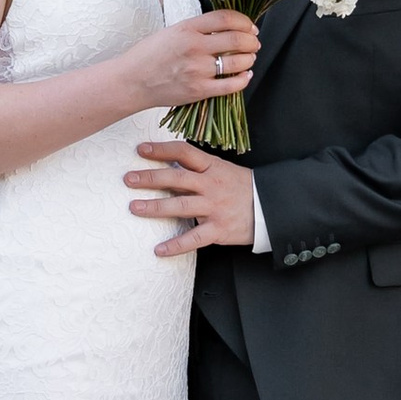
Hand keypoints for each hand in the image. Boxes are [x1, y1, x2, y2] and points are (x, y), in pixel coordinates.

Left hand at [125, 134, 254, 255]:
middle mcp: (211, 185)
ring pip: (180, 206)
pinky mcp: (218, 229)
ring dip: (155, 207)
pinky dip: (175, 246)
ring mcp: (214, 207)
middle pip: (176, 179)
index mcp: (212, 167)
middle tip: (128, 179)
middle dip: (150, 178)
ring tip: (134, 207)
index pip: (184, 152)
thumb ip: (198, 168)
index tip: (141, 149)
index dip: (161, 149)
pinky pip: (193, 238)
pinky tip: (158, 250)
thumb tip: (169, 164)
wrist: (272, 207)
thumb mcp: (223, 170)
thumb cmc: (244, 187)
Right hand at [135, 5, 261, 109]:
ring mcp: (198, 70)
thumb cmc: (149, 56)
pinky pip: (231, 85)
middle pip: (237, 39)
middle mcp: (194, 47)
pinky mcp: (199, 90)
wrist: (132, 81)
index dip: (244, 21)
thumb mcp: (172, 31)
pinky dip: (244, 79)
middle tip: (254, 42)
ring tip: (249, 58)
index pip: (226, 18)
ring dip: (250, 59)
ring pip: (238, 61)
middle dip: (252, 41)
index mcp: (187, 28)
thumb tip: (226, 29)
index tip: (250, 26)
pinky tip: (245, 75)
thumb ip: (198, 29)